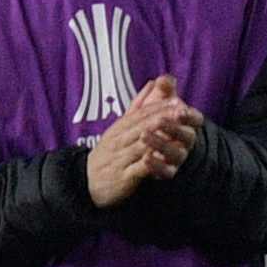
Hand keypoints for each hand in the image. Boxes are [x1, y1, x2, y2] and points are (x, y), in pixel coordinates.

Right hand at [82, 76, 199, 205]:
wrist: (86, 182)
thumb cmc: (108, 154)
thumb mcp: (119, 128)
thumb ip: (137, 107)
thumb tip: (152, 84)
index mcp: (119, 129)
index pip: (140, 114)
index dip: (158, 107)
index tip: (176, 100)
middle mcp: (118, 141)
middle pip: (141, 127)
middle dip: (161, 117)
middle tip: (180, 110)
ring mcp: (120, 159)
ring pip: (139, 145)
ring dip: (156, 137)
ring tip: (172, 129)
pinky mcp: (123, 177)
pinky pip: (137, 168)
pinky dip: (148, 163)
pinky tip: (159, 158)